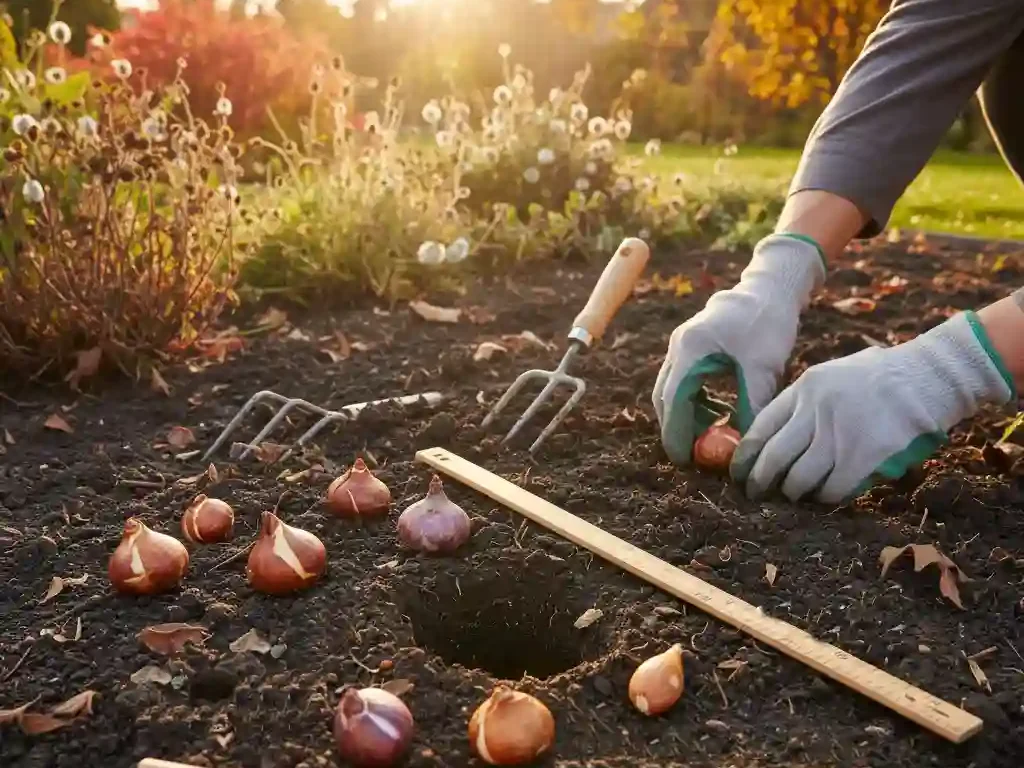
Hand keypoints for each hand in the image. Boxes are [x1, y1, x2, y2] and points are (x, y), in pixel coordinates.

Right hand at [652, 234, 824, 463]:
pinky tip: (719, 412)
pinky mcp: (692, 345)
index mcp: (690, 348)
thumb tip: (746, 444)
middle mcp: (679, 346)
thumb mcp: (764, 366)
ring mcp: (682, 344)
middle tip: (696, 455)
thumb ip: (752, 405)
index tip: (683, 459)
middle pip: (665, 397)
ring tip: (712, 435)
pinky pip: (684, 381)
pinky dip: (695, 401)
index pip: (673, 400)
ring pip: (673, 390)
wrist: (770, 287)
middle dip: (677, 428)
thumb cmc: (768, 321)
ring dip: (687, 415)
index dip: (675, 433)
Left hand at [731, 312, 1014, 502]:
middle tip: (755, 494)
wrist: (927, 377)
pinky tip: (825, 497)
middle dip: (759, 481)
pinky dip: (824, 498)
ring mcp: (839, 436)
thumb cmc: (880, 376)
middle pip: (773, 458)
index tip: (738, 472)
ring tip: (793, 495)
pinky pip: (832, 489)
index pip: (759, 427)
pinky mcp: (863, 458)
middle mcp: (815, 412)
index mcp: (804, 389)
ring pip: (799, 479)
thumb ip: (803, 401)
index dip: (745, 456)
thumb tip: (773, 434)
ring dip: (792, 493)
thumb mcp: (831, 374)